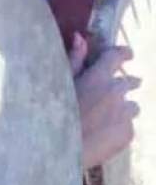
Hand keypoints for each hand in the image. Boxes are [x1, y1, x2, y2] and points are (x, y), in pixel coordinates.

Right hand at [69, 34, 138, 169]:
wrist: (60, 148)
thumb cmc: (53, 111)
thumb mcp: (60, 82)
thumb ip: (74, 59)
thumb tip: (80, 37)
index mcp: (98, 77)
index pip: (118, 56)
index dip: (124, 53)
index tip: (127, 54)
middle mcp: (116, 92)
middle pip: (131, 82)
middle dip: (123, 85)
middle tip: (107, 94)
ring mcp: (124, 114)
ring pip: (131, 106)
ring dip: (122, 108)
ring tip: (102, 118)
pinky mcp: (128, 133)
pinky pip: (128, 126)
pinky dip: (118, 127)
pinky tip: (101, 133)